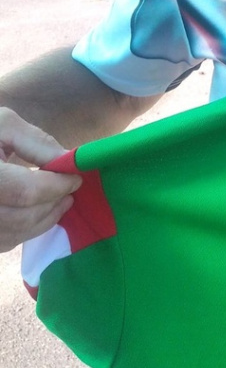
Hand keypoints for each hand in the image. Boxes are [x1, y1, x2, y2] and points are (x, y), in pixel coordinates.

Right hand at [0, 107, 80, 252]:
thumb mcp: (3, 124)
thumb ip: (37, 142)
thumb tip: (68, 162)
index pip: (25, 191)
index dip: (56, 186)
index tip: (76, 178)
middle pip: (22, 217)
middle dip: (53, 204)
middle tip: (70, 191)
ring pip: (13, 235)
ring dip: (43, 220)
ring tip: (60, 202)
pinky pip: (2, 242)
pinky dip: (24, 231)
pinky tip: (35, 213)